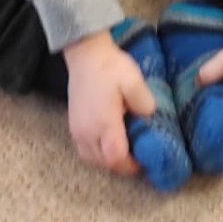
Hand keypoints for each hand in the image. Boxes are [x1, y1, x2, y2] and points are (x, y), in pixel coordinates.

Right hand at [62, 31, 155, 175]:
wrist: (85, 55)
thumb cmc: (110, 67)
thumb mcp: (133, 80)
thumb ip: (144, 102)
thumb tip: (150, 118)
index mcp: (104, 123)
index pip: (116, 158)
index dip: (131, 166)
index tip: (146, 162)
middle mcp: (87, 132)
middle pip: (104, 163)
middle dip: (122, 166)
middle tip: (139, 158)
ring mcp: (77, 130)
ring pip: (92, 159)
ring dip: (109, 161)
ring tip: (125, 152)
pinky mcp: (73, 126)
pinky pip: (85, 151)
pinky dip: (98, 154)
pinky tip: (109, 143)